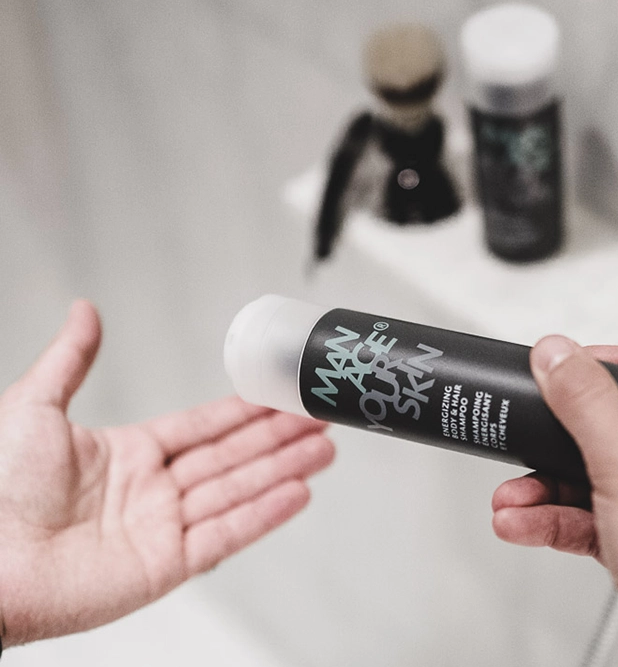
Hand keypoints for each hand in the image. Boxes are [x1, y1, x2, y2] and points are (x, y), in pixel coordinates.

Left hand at [0, 301, 334, 645]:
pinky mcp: (165, 566)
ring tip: (325, 450)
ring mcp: (163, 529)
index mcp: (128, 454)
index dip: (244, 411)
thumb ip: (72, 359)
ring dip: (284, 470)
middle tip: (320, 418)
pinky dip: (265, 515)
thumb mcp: (34, 407)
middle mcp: (153, 491)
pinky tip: (298, 493)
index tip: (279, 396)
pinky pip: (226, 535)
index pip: (203, 427)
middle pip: (232, 457)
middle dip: (279, 436)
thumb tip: (85, 310)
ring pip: (238, 491)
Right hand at [491, 336, 617, 666]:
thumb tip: (560, 354)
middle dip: (563, 439)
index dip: (614, 363)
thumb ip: (586, 403)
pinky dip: (558, 517)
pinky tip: (523, 521)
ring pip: (601, 477)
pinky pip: (597, 515)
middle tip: (534, 427)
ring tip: (512, 493)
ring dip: (549, 485)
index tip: (573, 363)